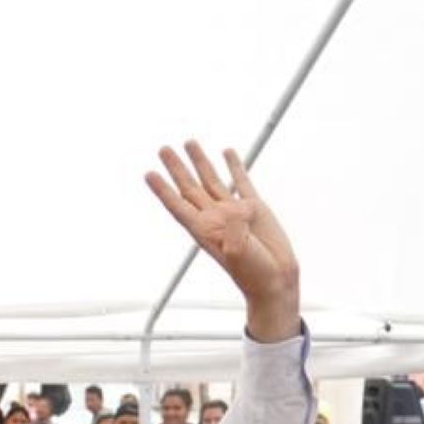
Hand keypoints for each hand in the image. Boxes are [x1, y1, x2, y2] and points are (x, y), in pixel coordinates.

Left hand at [145, 141, 299, 340]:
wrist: (275, 280)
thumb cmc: (253, 273)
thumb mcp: (238, 252)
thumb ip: (234, 228)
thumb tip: (237, 208)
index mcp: (205, 230)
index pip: (178, 205)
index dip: (162, 190)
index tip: (149, 174)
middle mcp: (215, 218)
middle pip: (189, 187)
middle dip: (176, 168)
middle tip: (163, 149)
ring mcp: (233, 212)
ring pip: (211, 180)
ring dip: (200, 162)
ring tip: (189, 143)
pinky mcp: (254, 208)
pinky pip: (241, 182)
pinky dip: (234, 166)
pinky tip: (227, 153)